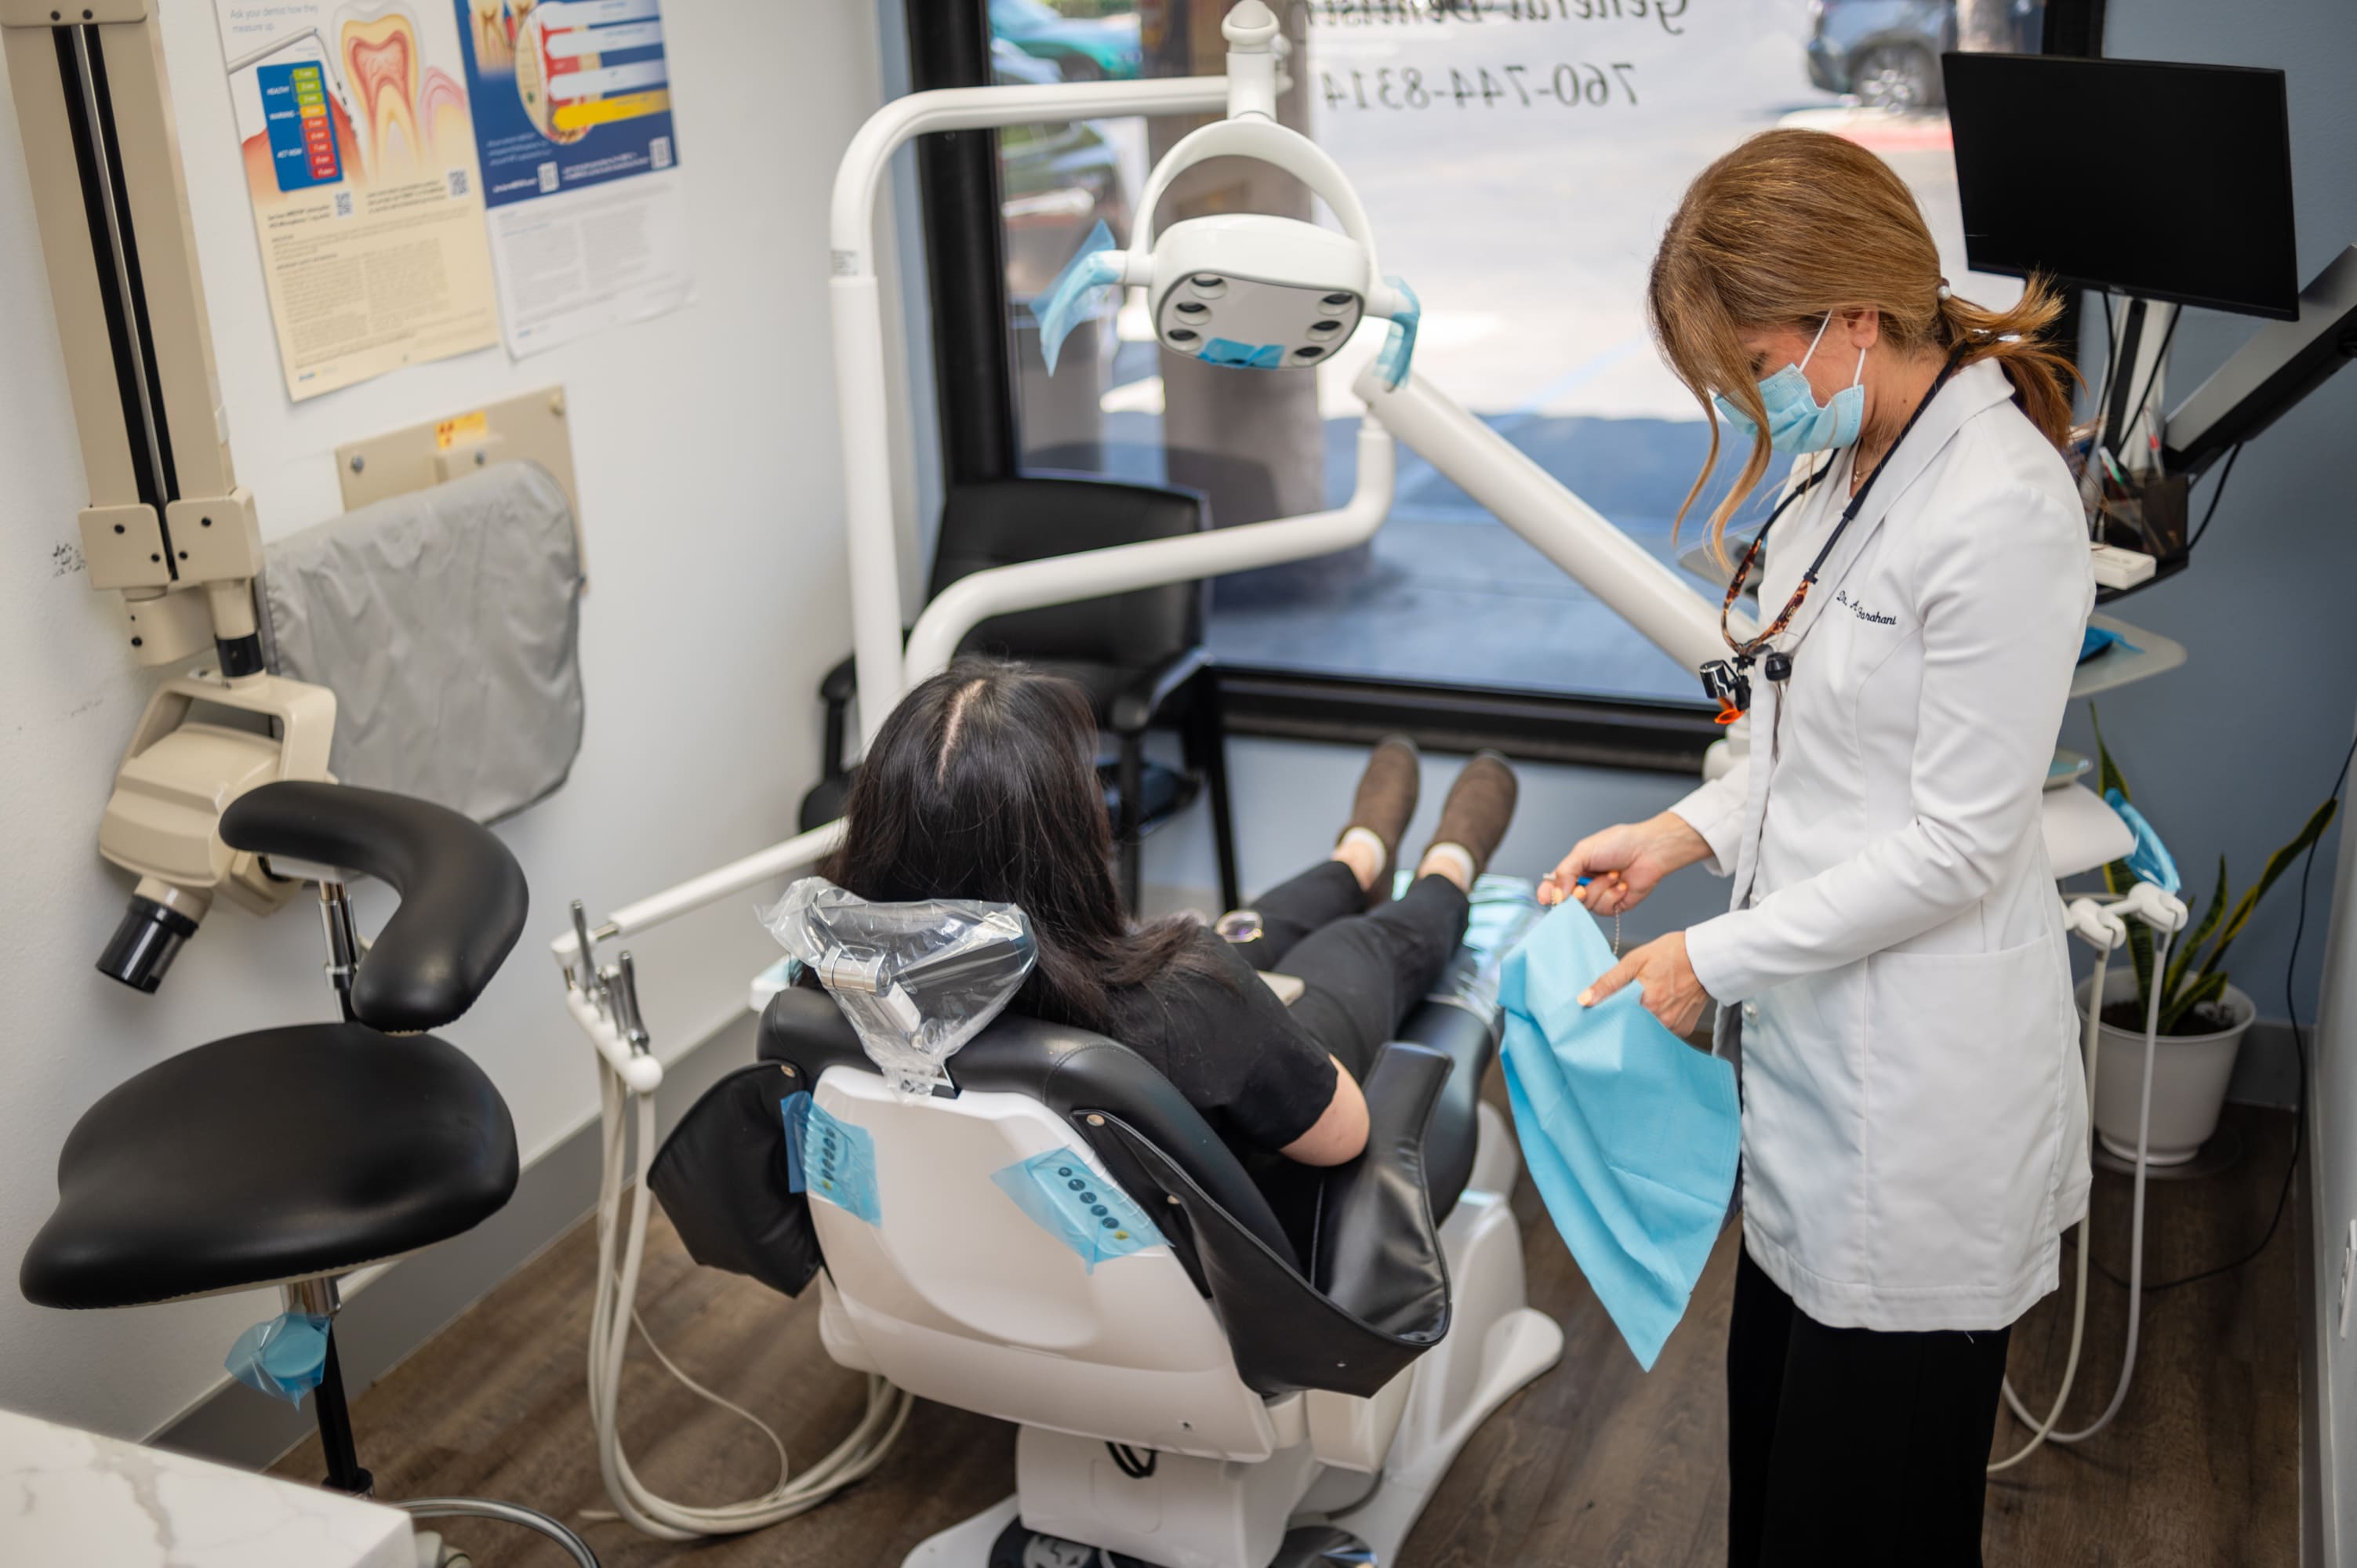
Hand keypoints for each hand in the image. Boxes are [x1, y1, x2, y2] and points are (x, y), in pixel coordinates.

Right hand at [1538, 812, 1711, 915]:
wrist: (1648, 850)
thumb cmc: (1619, 844)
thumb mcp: (1583, 852)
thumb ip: (1565, 872)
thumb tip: (1555, 895)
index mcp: (1575, 869)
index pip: (1554, 886)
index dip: (1548, 894)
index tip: (1545, 899)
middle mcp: (1585, 884)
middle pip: (1568, 902)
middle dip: (1576, 895)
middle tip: (1581, 888)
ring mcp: (1600, 896)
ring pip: (1587, 906)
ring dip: (1600, 889)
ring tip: (1613, 874)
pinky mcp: (1615, 905)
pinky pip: (1604, 909)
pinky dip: (1613, 895)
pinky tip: (1622, 884)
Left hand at [1579, 931, 1711, 1036]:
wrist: (1706, 957)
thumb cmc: (1672, 954)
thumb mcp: (1634, 961)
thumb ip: (1608, 982)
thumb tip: (1584, 1000)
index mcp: (1646, 1004)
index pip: (1615, 1022)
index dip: (1605, 1018)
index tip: (1596, 1015)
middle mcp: (1661, 1021)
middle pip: (1631, 1030)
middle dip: (1621, 1022)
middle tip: (1619, 1007)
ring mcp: (1674, 1027)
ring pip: (1646, 1033)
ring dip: (1639, 1023)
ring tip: (1640, 1005)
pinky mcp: (1684, 1029)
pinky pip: (1663, 1033)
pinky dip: (1656, 1024)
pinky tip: (1655, 1009)